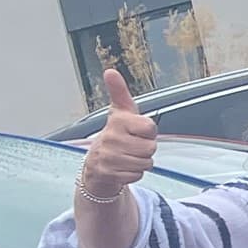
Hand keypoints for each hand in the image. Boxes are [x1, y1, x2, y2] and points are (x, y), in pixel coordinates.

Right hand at [77, 69, 160, 198]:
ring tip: (127, 156)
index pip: (150, 128)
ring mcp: (108, 157)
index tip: (137, 131)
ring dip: (140, 162)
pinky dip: (133, 174)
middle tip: (132, 146)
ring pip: (145, 163)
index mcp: (117, 121)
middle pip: (150, 148)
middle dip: (146, 149)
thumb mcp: (120, 112)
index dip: (149, 132)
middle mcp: (110, 138)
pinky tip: (123, 168)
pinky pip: (137, 175)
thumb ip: (119, 92)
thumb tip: (110, 71)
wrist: (96, 164)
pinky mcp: (107, 173)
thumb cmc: (115, 136)